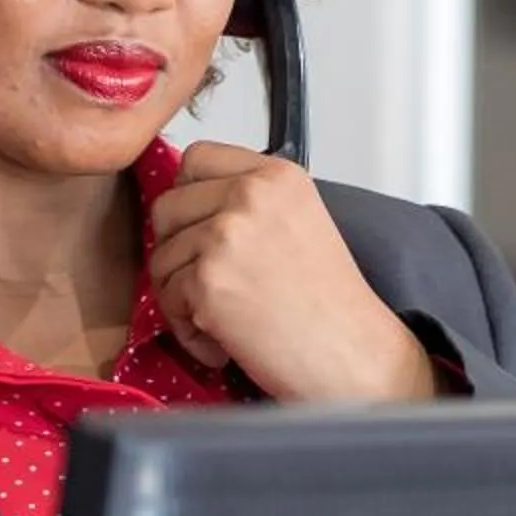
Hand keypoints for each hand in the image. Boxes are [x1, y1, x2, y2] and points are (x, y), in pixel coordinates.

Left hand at [147, 143, 440, 402]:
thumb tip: (187, 199)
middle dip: (179, 251)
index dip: (190, 196)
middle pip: (167, 207)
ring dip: (183, 297)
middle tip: (214, 283)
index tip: (202, 226)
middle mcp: (250, 196)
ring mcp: (226, 235)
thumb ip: (248, 201)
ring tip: (229, 318)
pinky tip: (227, 342)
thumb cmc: (331, 306)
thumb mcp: (299, 222)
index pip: (196, 158)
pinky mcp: (208, 280)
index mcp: (277, 176)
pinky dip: (190, 331)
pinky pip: (166, 300)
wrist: (355, 357)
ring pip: (161, 257)